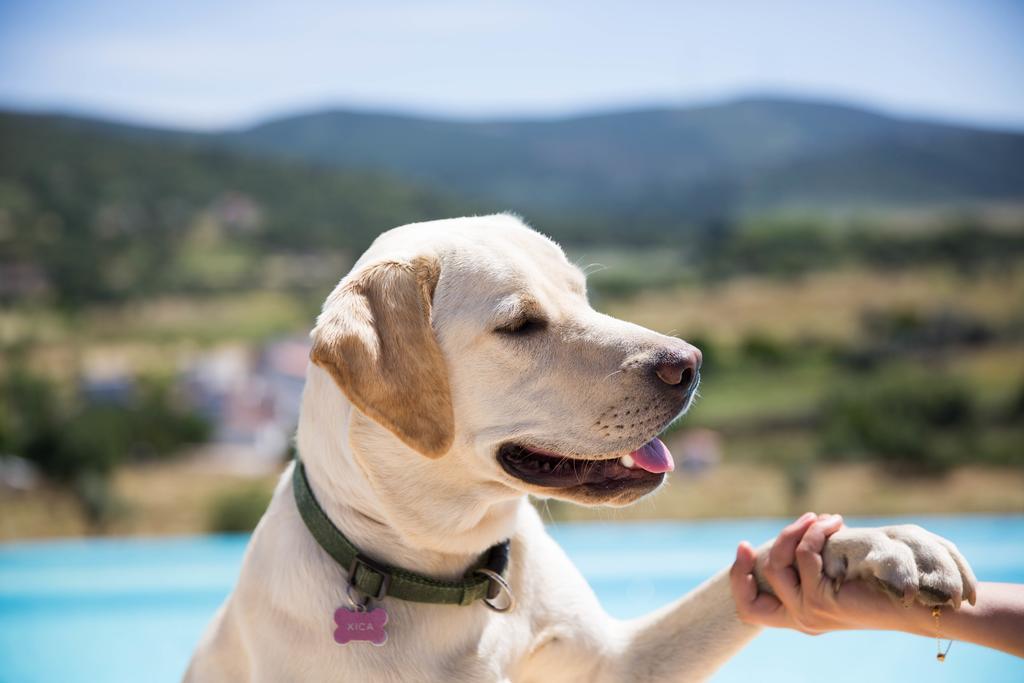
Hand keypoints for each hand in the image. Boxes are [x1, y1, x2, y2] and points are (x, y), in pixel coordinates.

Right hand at [730, 512, 902, 633]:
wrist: (920, 598)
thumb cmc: (885, 579)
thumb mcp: (836, 568)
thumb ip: (811, 559)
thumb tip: (795, 532)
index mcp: (801, 614)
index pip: (750, 609)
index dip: (738, 577)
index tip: (744, 546)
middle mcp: (801, 619)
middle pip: (759, 579)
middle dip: (773, 542)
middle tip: (801, 520)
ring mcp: (809, 613)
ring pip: (777, 563)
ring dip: (799, 531)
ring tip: (827, 519)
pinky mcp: (821, 602)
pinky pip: (804, 557)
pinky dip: (816, 532)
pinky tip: (836, 523)